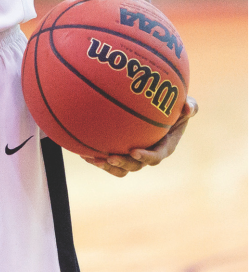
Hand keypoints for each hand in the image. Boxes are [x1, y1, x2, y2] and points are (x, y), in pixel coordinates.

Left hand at [83, 97, 197, 177]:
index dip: (146, 157)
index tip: (134, 151)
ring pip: (119, 167)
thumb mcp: (185, 104)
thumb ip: (190, 106)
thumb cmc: (172, 105)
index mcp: (163, 146)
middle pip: (135, 165)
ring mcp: (132, 153)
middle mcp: (147, 153)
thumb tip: (188, 109)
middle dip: (123, 164)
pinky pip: (106, 159)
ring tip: (92, 158)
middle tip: (110, 157)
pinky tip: (81, 150)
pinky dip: (95, 157)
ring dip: (106, 166)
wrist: (155, 108)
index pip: (156, 156)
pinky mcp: (118, 150)